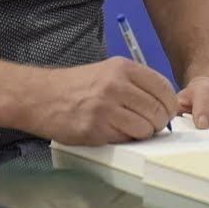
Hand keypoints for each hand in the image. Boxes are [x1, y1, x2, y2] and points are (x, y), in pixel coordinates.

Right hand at [27, 57, 178, 145]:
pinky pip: (126, 139)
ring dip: (143, 133)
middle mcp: (117, 84)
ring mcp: (106, 107)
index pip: (164, 88)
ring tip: (129, 129)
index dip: (169, 104)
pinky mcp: (96, 128)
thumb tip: (163, 104)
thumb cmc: (75, 87)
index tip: (164, 112)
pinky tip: (113, 133)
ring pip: (146, 127)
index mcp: (123, 68)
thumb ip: (134, 84)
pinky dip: (126, 140)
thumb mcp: (107, 72)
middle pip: (159, 110)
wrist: (40, 96)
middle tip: (149, 126)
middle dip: (159, 122)